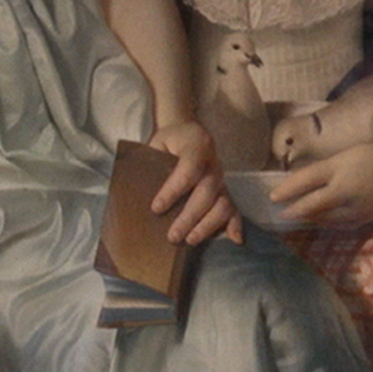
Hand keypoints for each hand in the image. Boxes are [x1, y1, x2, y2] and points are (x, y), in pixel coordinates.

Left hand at [145, 118, 240, 244]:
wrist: (188, 131)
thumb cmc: (168, 141)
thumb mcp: (156, 143)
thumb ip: (151, 162)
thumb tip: (136, 191)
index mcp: (197, 145)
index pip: (188, 170)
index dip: (173, 191)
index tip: (156, 208)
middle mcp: (213, 163)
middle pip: (207, 192)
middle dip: (189, 217)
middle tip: (172, 236)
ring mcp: (222, 178)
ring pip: (222, 203)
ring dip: (207, 225)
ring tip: (189, 240)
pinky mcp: (225, 190)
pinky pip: (234, 207)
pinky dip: (236, 224)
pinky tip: (234, 239)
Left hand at [268, 142, 372, 229]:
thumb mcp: (347, 156)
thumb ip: (323, 169)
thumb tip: (296, 181)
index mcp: (340, 172)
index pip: (307, 181)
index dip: (287, 190)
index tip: (271, 197)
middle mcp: (345, 193)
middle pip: (312, 206)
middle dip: (293, 210)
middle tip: (278, 213)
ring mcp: (354, 210)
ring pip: (323, 219)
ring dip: (306, 218)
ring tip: (292, 217)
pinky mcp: (362, 221)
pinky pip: (336, 225)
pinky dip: (323, 223)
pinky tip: (316, 220)